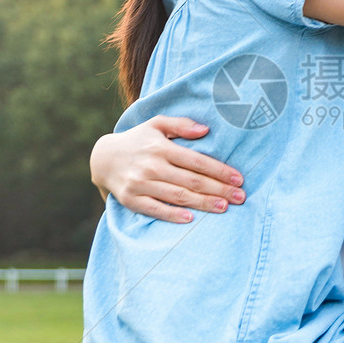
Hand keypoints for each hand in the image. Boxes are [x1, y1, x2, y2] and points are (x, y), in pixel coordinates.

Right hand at [90, 116, 245, 221]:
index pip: (196, 161)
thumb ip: (181, 124)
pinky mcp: (132, 199)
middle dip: (219, 190)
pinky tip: (191, 219)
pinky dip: (173, 215)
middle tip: (240, 197)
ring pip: (178, 196)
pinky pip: (155, 209)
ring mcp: (141, 184)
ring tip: (224, 208)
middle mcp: (151, 165)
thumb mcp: (157, 124)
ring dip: (203, 203)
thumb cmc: (138, 140)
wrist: (103, 158)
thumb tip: (205, 130)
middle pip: (192, 180)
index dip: (219, 170)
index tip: (238, 179)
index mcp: (161, 147)